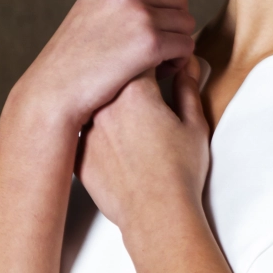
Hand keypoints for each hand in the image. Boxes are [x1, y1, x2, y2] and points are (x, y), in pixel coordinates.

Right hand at [15, 0, 224, 130]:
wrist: (54, 88)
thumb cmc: (72, 61)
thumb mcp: (90, 13)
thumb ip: (118, 0)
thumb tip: (159, 2)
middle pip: (179, 1)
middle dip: (175, 26)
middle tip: (156, 52)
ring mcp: (138, 13)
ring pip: (187, 25)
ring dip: (178, 46)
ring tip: (153, 64)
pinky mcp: (149, 41)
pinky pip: (186, 47)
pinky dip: (179, 62)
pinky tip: (159, 73)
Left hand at [77, 57, 210, 237]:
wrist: (156, 215)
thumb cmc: (180, 172)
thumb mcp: (194, 125)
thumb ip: (188, 89)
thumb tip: (187, 63)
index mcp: (135, 91)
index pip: (139, 57)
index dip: (154, 57)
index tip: (164, 67)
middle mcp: (104, 105)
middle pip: (112, 76)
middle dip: (128, 76)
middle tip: (147, 91)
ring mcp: (87, 129)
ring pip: (94, 102)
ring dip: (108, 102)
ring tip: (130, 120)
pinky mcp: (79, 153)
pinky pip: (84, 130)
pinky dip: (96, 129)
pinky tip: (115, 142)